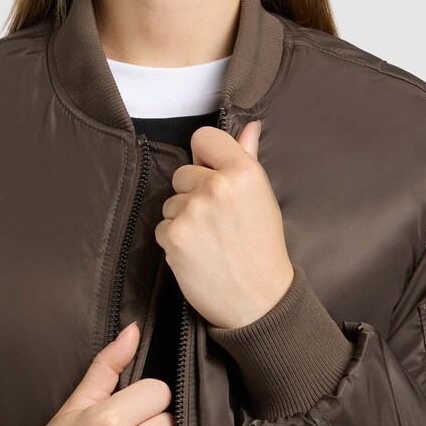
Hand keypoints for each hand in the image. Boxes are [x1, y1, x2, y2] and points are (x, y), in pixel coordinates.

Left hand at [154, 119, 294, 329]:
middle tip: (219, 221)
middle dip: (195, 193)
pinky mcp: (173, 236)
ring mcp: (193, 212)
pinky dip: (176, 241)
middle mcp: (217, 187)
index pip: (203, 138)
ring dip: (184, 219)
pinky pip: (163, 226)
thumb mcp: (262, 197)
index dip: (206, 157)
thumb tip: (249, 125)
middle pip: (183, 173)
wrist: (259, 301)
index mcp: (243, 171)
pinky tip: (198, 254)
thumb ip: (248, 157)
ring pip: (171, 201)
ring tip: (210, 240)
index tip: (214, 175)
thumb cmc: (262, 247)